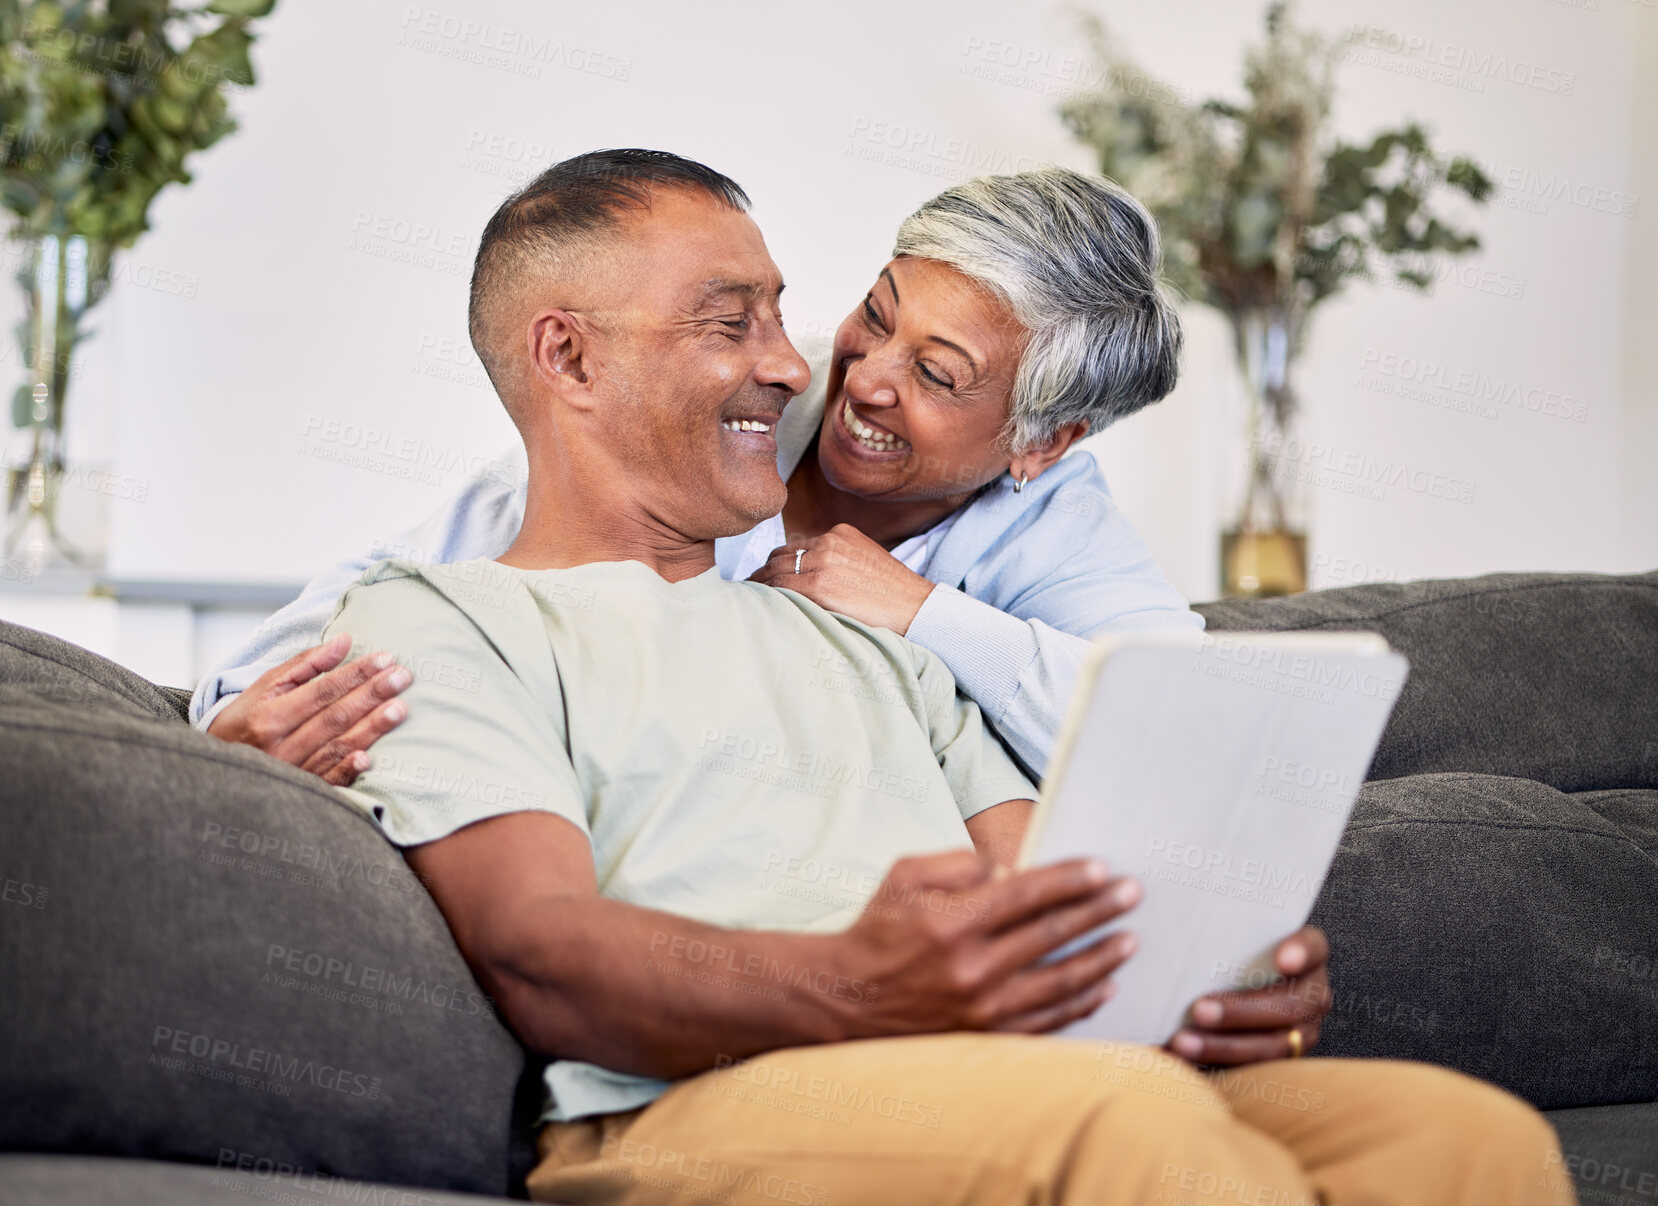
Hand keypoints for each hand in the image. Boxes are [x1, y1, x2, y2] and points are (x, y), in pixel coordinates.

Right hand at [206, 633, 410, 785]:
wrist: (219, 767)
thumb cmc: (246, 719)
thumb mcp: (266, 686)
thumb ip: (306, 665)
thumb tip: (344, 641)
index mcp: (269, 717)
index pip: (322, 691)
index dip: (355, 674)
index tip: (385, 659)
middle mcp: (280, 746)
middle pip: (334, 718)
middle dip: (371, 696)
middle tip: (403, 678)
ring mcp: (292, 772)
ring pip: (336, 748)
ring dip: (371, 729)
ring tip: (400, 709)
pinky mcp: (302, 792)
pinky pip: (328, 782)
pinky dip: (346, 770)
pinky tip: (368, 759)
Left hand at [748, 523, 934, 633]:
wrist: (916, 608)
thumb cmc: (894, 593)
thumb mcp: (866, 561)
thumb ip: (838, 560)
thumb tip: (808, 575)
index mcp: (839, 533)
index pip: (796, 546)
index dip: (777, 563)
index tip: (766, 577)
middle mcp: (828, 542)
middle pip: (781, 556)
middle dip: (765, 574)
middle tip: (751, 590)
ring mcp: (822, 562)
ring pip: (776, 572)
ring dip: (761, 586)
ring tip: (750, 600)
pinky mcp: (818, 586)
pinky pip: (781, 589)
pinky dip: (767, 596)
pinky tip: (759, 606)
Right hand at [829, 850, 1140, 1036]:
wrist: (847, 999)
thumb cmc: (878, 929)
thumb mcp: (903, 875)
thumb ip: (957, 864)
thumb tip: (1009, 871)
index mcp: (952, 922)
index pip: (1026, 894)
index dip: (1069, 880)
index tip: (1103, 869)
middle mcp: (971, 967)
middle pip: (1051, 935)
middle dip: (1098, 911)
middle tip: (1132, 895)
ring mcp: (980, 1008)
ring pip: (1058, 982)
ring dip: (1100, 959)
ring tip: (1129, 940)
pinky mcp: (984, 1037)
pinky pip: (1045, 1021)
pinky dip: (1079, 1004)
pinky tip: (1103, 987)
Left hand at [1167, 926, 1331, 1065]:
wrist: (1223, 986)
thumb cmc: (1222, 949)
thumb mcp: (1225, 934)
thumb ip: (1213, 925)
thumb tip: (1163, 926)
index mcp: (1306, 956)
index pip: (1314, 947)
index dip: (1302, 952)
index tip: (1282, 960)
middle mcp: (1311, 995)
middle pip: (1290, 1005)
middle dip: (1242, 1010)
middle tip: (1199, 1010)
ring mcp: (1300, 1032)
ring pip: (1271, 1045)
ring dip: (1224, 1046)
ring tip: (1183, 1042)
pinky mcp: (1278, 1062)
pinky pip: (1254, 1071)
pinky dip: (1215, 1064)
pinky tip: (1181, 1058)